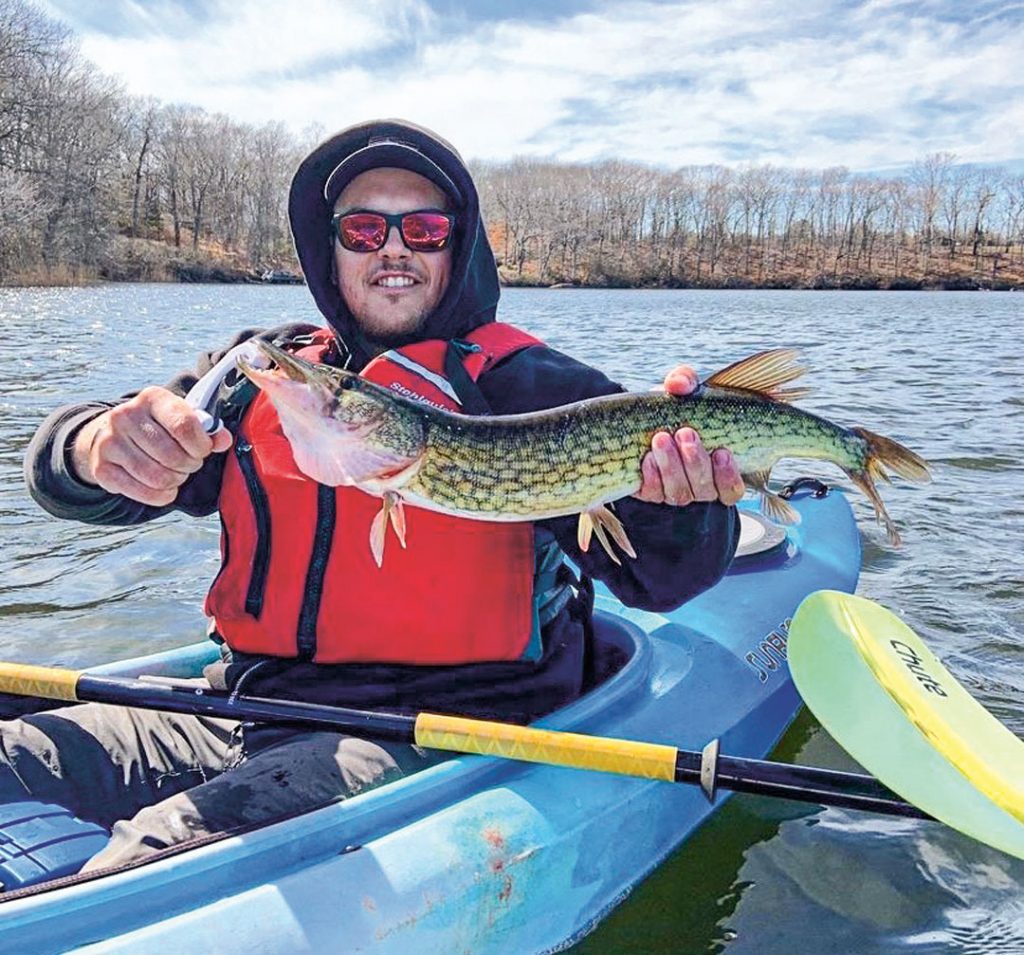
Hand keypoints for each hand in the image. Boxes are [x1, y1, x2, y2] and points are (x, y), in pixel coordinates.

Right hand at [70, 387, 231, 505]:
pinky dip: (161, 496)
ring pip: (158, 477)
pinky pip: (143, 492)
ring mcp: (109, 441)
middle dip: (189, 466)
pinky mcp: (101, 467)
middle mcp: (125, 415)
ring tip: (176, 474)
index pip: (185, 426)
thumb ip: (208, 429)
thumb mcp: (183, 419)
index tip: (203, 450)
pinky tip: (165, 489)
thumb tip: (222, 439)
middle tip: (188, 464)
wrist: (114, 435)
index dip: (201, 446)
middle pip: (172, 456)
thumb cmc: (159, 428)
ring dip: (176, 481)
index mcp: (152, 398)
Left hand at [633, 365, 744, 506]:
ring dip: (672, 466)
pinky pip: (653, 493)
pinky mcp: (651, 492)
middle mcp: (701, 487)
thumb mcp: (684, 392)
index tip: (723, 451)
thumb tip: (678, 384)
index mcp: (720, 470)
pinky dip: (652, 477)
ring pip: (680, 492)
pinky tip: (648, 458)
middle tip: (685, 432)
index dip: (729, 476)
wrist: (641, 419)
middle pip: (704, 488)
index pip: (732, 488)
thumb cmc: (676, 408)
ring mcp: (676, 491)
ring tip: (662, 438)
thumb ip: (686, 381)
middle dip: (695, 461)